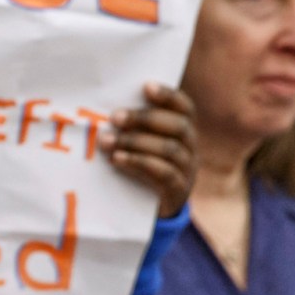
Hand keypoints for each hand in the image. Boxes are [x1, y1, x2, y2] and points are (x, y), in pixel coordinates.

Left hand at [104, 83, 197, 218]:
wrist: (149, 207)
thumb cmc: (140, 165)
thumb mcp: (140, 142)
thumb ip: (131, 125)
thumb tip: (104, 107)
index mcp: (183, 129)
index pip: (184, 107)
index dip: (168, 95)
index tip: (145, 86)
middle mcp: (190, 146)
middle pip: (177, 126)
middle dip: (145, 119)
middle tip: (115, 117)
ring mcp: (187, 169)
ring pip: (170, 150)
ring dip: (136, 142)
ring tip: (107, 141)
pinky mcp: (177, 190)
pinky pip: (164, 173)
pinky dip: (138, 163)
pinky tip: (117, 159)